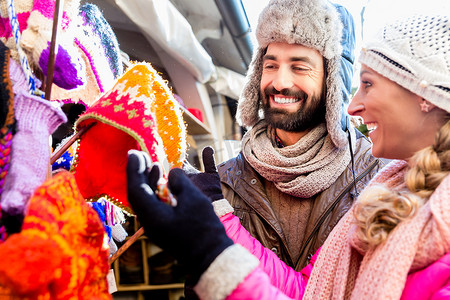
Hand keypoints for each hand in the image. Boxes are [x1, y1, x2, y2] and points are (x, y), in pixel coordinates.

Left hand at [127, 150, 232, 283]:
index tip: (135, 152)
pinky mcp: (163, 227)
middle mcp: (149, 221)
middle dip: (138, 173)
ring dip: (147, 181)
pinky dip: (155, 191)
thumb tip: (172, 173)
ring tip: (153, 165)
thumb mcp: (193, 199)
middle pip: (137, 193)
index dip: (134, 168)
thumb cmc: (204, 228)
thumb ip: (180, 182)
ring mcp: (155, 225)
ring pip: (145, 199)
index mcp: (152, 215)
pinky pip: (153, 205)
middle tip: (141, 155)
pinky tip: (163, 182)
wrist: (211, 255)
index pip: (136, 187)